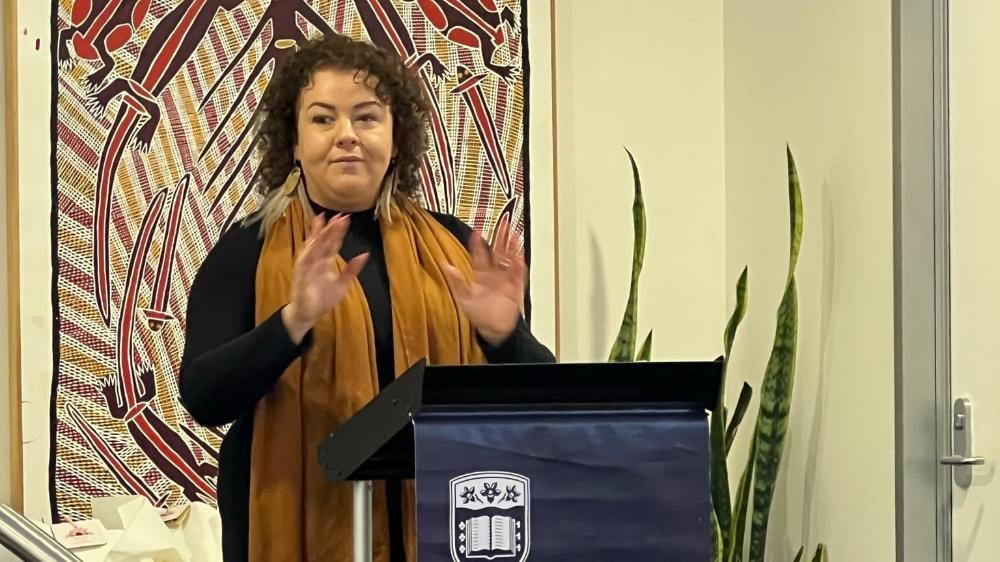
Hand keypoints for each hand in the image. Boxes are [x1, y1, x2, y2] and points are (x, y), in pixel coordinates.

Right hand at [281, 213, 368, 343]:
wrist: (308, 314)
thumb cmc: (322, 299)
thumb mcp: (342, 283)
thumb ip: (352, 269)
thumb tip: (364, 255)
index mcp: (324, 261)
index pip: (332, 243)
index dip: (338, 231)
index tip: (345, 219)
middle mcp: (315, 260)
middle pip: (322, 240)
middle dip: (329, 228)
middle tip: (338, 216)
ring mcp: (307, 266)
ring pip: (313, 246)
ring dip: (318, 235)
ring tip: (324, 222)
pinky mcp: (300, 275)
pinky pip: (304, 261)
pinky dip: (308, 251)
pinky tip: (312, 241)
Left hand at [441, 220, 524, 346]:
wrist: (494, 329)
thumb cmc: (479, 315)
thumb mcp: (463, 297)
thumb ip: (456, 280)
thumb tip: (445, 265)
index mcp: (481, 276)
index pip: (479, 255)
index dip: (478, 244)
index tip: (477, 231)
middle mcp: (494, 275)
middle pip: (498, 252)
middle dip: (501, 238)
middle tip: (503, 224)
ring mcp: (505, 280)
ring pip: (510, 260)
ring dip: (512, 248)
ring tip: (514, 235)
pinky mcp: (515, 288)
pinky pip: (519, 275)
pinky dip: (519, 266)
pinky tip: (520, 257)